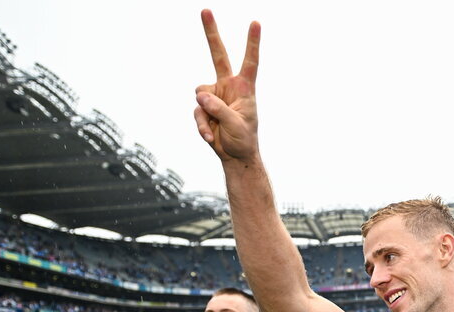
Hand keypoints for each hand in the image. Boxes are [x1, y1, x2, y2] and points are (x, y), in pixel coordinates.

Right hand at [194, 10, 260, 162]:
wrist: (234, 155)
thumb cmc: (243, 139)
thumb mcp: (236, 124)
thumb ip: (220, 109)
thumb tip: (201, 95)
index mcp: (244, 88)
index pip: (250, 62)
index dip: (252, 43)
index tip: (256, 22)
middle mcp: (228, 86)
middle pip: (218, 55)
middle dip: (211, 33)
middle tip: (205, 10)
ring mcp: (214, 95)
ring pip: (201, 94)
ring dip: (207, 114)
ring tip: (218, 129)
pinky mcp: (203, 107)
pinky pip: (197, 112)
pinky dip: (202, 125)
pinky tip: (210, 136)